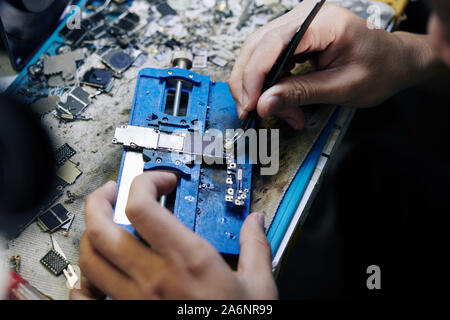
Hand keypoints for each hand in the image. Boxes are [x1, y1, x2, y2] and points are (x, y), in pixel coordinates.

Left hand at [70, 172, 276, 299]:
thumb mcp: (258, 286)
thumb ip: (256, 247)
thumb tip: (256, 222)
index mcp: (188, 259)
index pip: (142, 206)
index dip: (144, 181)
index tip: (161, 181)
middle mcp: (154, 276)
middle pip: (101, 227)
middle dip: (101, 199)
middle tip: (113, 191)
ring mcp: (135, 298)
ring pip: (91, 257)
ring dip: (91, 232)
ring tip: (105, 223)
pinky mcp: (128, 315)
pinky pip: (88, 298)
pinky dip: (84, 281)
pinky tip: (97, 272)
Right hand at [229, 0, 436, 128]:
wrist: (395, 61)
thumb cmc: (380, 69)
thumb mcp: (341, 87)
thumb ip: (300, 93)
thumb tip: (264, 104)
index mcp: (323, 22)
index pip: (272, 44)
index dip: (254, 77)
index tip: (250, 105)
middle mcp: (307, 15)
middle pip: (257, 45)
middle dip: (250, 83)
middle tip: (252, 112)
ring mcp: (300, 22)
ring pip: (258, 51)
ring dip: (257, 84)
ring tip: (270, 109)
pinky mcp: (297, 34)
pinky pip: (268, 54)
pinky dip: (267, 79)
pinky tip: (275, 97)